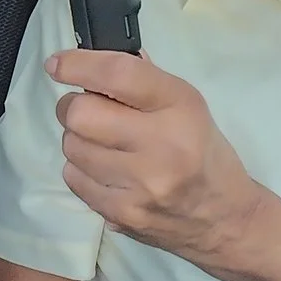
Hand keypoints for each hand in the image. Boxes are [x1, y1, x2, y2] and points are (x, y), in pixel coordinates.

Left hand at [49, 50, 266, 266]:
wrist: (223, 219)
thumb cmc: (202, 151)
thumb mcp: (188, 105)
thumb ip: (142, 80)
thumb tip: (92, 60)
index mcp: (180, 107)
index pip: (118, 75)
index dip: (78, 65)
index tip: (57, 64)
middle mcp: (161, 145)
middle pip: (80, 114)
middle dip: (74, 107)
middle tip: (88, 110)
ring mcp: (139, 185)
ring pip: (72, 147)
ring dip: (79, 139)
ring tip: (104, 144)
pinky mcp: (121, 213)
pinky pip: (73, 178)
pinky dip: (82, 169)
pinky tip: (107, 171)